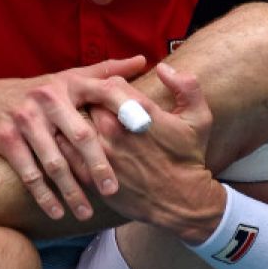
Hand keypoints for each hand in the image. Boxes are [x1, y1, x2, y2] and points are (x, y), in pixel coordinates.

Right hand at [0, 56, 146, 219]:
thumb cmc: (37, 94)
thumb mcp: (68, 78)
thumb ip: (106, 72)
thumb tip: (143, 60)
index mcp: (70, 83)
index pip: (104, 91)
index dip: (126, 107)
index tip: (145, 129)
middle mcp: (48, 97)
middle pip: (80, 135)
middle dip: (99, 165)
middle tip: (114, 190)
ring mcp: (25, 117)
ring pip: (54, 161)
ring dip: (71, 190)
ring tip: (86, 212)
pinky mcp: (5, 137)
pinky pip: (28, 172)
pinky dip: (44, 195)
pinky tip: (57, 212)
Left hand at [60, 63, 225, 242]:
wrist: (180, 202)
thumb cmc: (188, 158)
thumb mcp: (199, 119)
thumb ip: (186, 85)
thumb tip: (163, 66)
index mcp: (138, 112)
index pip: (109, 82)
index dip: (110, 85)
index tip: (113, 93)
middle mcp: (115, 129)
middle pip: (87, 101)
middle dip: (89, 100)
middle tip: (92, 105)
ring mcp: (101, 152)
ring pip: (73, 124)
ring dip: (75, 121)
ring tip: (79, 122)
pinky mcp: (91, 174)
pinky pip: (68, 152)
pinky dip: (68, 145)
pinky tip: (76, 145)